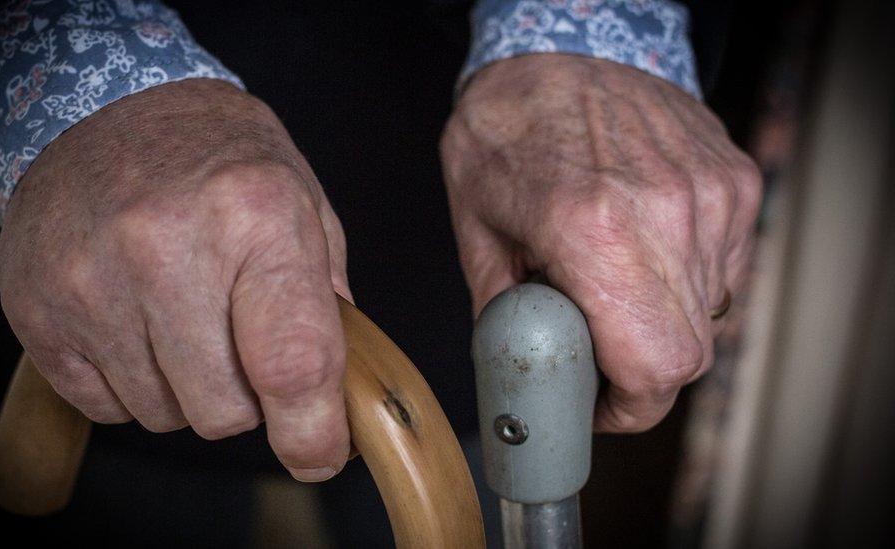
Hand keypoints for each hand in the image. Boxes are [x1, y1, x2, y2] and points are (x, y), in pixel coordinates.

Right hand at [0, 79, 349, 480]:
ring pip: (163, 416)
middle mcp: (166, 248)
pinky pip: (105, 407)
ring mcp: (91, 281)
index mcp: (256, 216)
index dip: (313, 432)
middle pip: (224, 412)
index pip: (292, 363)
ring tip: (184, 317)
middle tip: (241, 341)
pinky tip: (137, 322)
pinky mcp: (36, 308)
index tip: (319, 454)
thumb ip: (330, 303)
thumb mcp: (302, 203)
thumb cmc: (220, 159)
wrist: (103, 108)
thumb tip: (338, 401)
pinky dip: (133, 384)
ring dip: (187, 389)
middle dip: (247, 398)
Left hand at [441, 54, 761, 432]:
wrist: (559, 50)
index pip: (654, 366)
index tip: (600, 404)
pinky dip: (687, 278)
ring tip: (613, 285)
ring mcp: (709, 194)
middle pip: (688, 353)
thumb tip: (520, 371)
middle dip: (641, 372)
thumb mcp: (477, 230)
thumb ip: (504, 313)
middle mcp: (665, 214)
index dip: (629, 407)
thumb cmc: (506, 132)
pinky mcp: (734, 179)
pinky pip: (724, 266)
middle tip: (599, 355)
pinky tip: (643, 249)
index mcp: (592, 230)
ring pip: (710, 311)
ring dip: (663, 321)